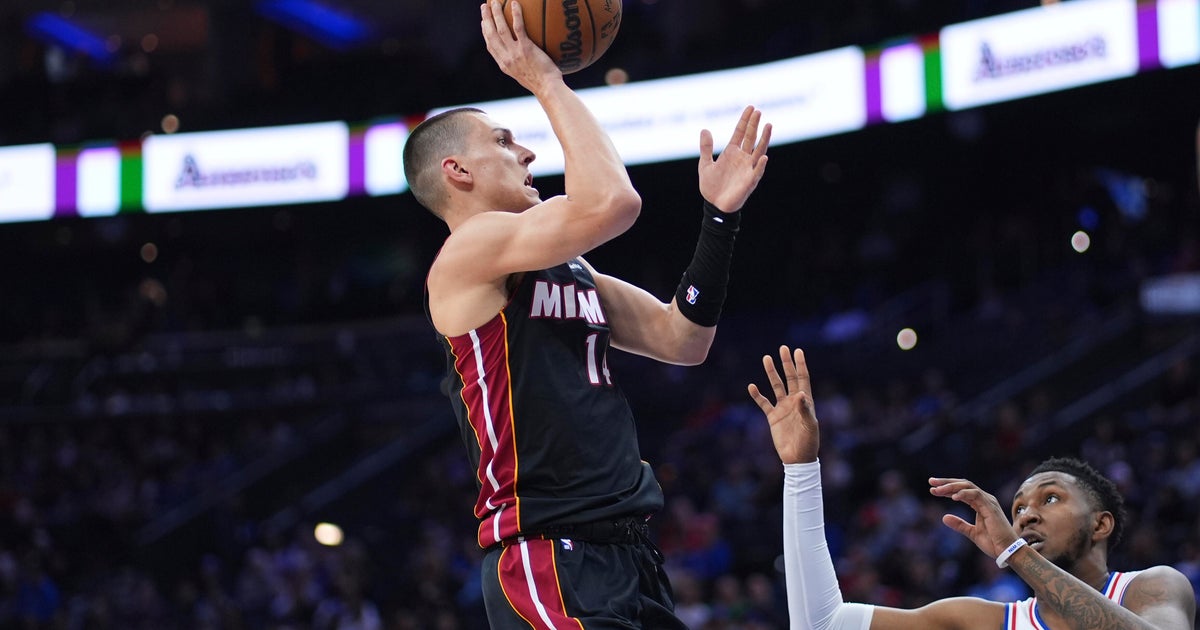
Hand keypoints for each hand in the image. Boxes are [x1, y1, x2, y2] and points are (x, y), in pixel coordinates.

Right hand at [480, 1, 561, 93]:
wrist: (548, 88)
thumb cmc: (543, 84)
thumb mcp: (526, 76)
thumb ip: (521, 65)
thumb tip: (527, 56)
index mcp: (504, 65)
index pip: (491, 46)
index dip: (485, 33)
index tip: (484, 23)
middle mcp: (506, 58)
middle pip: (491, 35)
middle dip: (486, 19)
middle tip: (484, 7)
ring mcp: (515, 53)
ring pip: (501, 29)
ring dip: (496, 14)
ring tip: (494, 2)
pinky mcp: (525, 48)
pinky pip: (518, 28)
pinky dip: (516, 14)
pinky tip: (515, 3)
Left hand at [698, 105, 771, 212]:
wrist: (714, 205)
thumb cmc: (711, 186)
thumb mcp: (705, 164)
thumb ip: (706, 148)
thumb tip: (705, 129)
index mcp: (732, 152)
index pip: (740, 133)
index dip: (745, 120)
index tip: (751, 107)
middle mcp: (742, 158)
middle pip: (751, 138)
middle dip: (754, 125)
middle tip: (758, 111)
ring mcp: (747, 168)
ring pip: (759, 151)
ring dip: (764, 139)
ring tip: (768, 126)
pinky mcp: (749, 181)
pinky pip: (756, 172)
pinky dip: (760, 165)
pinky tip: (764, 157)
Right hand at [747, 345, 818, 463]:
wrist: (797, 459)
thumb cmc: (808, 443)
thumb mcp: (810, 426)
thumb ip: (805, 410)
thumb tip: (800, 394)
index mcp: (805, 401)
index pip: (803, 378)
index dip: (800, 364)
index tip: (797, 351)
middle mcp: (793, 401)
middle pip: (789, 378)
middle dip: (786, 363)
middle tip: (782, 348)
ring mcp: (782, 408)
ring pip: (776, 386)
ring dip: (771, 373)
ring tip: (766, 359)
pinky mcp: (772, 417)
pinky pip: (763, 403)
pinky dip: (757, 395)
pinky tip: (751, 386)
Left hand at [929, 478, 1020, 559]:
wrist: (1008, 552)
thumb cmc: (994, 543)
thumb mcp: (972, 533)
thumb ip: (959, 524)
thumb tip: (944, 517)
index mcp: (981, 504)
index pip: (962, 490)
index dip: (947, 488)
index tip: (933, 489)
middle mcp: (985, 499)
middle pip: (963, 484)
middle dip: (946, 482)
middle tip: (931, 481)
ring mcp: (988, 502)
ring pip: (968, 486)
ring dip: (951, 487)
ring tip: (937, 490)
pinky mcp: (990, 507)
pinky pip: (975, 495)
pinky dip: (963, 494)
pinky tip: (952, 497)